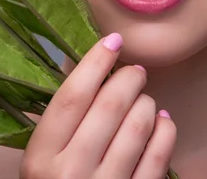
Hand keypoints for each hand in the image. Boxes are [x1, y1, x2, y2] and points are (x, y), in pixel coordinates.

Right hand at [20, 33, 176, 178]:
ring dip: (147, 102)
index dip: (95, 63)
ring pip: (138, 126)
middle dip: (128, 78)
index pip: (71, 97)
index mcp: (41, 158)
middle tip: (135, 71)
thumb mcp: (43, 157)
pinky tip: (162, 120)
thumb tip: (90, 67)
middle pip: (109, 107)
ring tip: (144, 98)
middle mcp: (70, 173)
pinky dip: (165, 130)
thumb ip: (60, 119)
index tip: (112, 41)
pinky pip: (159, 155)